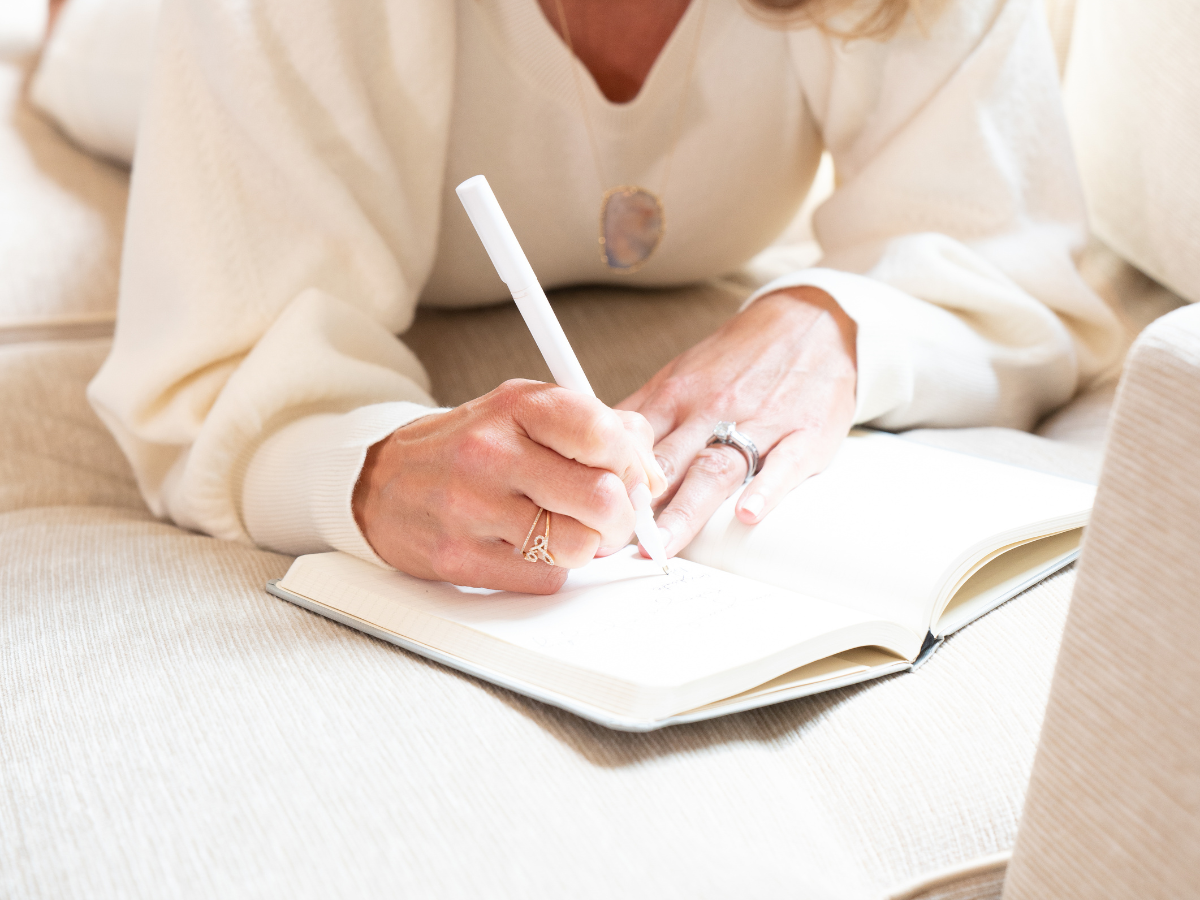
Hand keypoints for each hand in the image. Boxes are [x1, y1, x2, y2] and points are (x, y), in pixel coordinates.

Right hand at [353, 380, 665, 593]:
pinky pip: (546, 579)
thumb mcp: (527, 413)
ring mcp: (472, 508)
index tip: (630, 476)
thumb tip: (652, 473)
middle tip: (608, 515)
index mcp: (517, 408)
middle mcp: (492, 453)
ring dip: (586, 546)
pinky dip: (550, 568)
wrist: (381, 481)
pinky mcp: (459, 558)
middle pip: (604, 499)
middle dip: (621, 515)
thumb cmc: (469, 447)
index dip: (634, 464)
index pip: (605, 435)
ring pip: (580, 546)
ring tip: (566, 530)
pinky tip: (528, 547)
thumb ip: (598, 427)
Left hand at [617, 287, 856, 556]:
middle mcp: (712, 410)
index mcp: (677, 396)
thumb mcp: (683, 373)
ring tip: (664, 544)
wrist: (813, 321)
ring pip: (716, 470)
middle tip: (611, 543)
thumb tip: (597, 449)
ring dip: (687, 510)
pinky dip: (767, 491)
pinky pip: (784, 466)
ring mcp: (759, 423)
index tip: (586, 515)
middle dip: (637, 506)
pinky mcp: (804, 434)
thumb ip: (644, 415)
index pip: (633, 445)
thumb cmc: (741, 357)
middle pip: (667, 464)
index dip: (606, 481)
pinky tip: (748, 515)